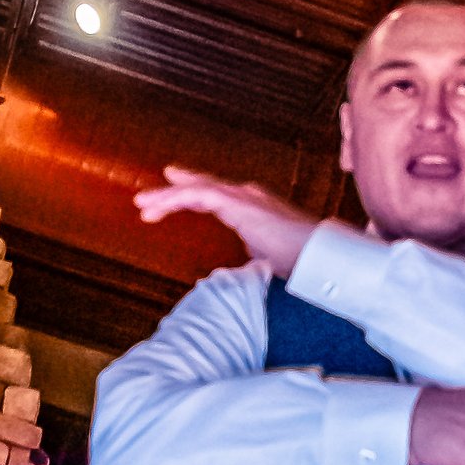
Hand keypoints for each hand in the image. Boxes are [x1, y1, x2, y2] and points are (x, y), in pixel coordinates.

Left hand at [133, 170, 317, 274]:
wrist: (320, 259)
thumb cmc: (302, 264)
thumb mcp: (267, 264)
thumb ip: (249, 263)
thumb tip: (236, 276)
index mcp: (254, 210)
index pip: (216, 198)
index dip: (191, 196)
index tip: (169, 200)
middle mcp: (249, 197)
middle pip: (203, 188)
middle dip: (174, 192)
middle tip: (147, 199)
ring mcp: (245, 197)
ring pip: (197, 190)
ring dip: (168, 197)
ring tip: (143, 205)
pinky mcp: (239, 203)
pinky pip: (199, 195)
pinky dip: (176, 199)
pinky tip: (158, 207)